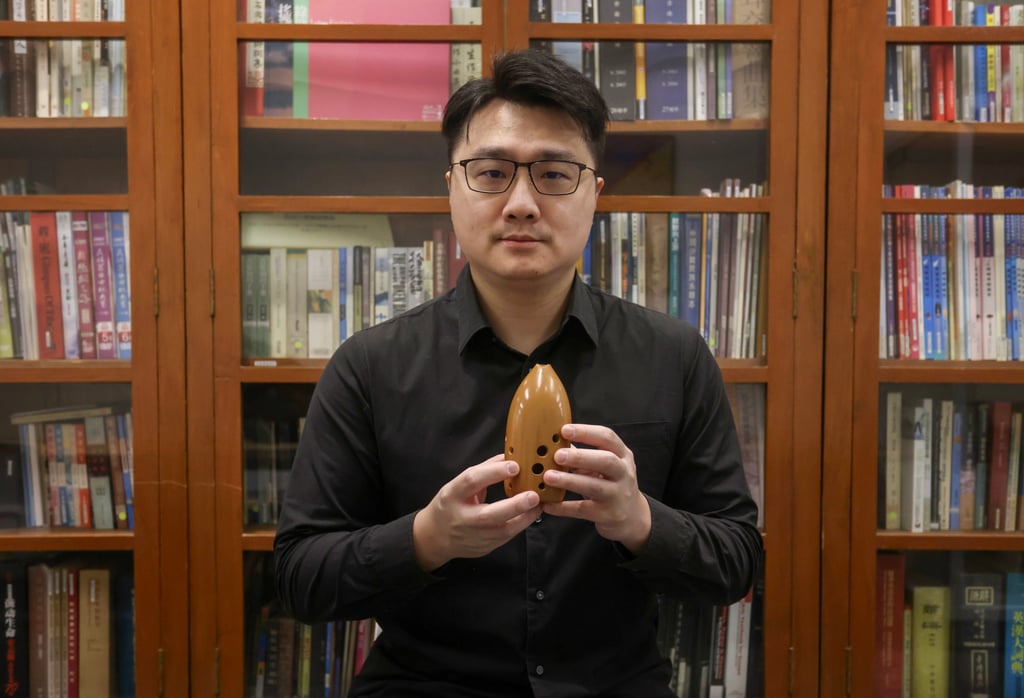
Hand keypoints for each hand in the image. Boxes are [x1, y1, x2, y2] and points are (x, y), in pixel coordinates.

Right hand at [413, 454, 541, 571]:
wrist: (435, 536)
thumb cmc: (450, 504)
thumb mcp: (458, 484)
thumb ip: (483, 470)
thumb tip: (508, 456)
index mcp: (452, 495)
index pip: (471, 481)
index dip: (493, 473)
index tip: (514, 466)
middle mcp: (462, 517)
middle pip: (488, 515)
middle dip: (514, 505)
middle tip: (534, 495)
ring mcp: (473, 536)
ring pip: (502, 530)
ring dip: (524, 517)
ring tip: (539, 504)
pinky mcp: (484, 547)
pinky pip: (506, 537)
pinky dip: (521, 525)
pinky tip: (532, 514)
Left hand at [541, 424, 651, 553]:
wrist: (631, 515)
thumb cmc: (611, 483)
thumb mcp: (604, 466)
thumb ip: (583, 455)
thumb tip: (554, 443)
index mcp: (622, 455)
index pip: (607, 438)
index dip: (586, 432)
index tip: (564, 430)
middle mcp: (624, 473)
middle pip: (606, 461)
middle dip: (581, 457)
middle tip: (557, 455)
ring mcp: (618, 495)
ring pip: (595, 486)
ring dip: (570, 481)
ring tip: (548, 477)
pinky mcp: (608, 515)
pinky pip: (583, 510)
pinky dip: (564, 508)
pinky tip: (548, 504)